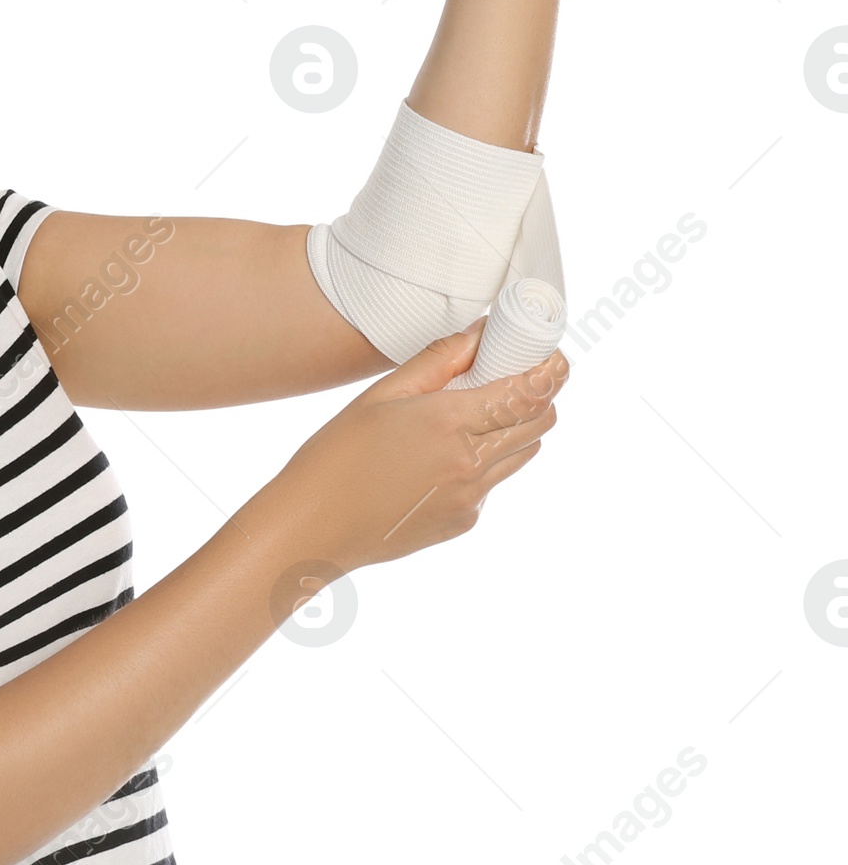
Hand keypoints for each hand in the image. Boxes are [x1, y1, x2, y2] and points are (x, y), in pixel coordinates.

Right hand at [275, 320, 568, 575]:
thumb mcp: (381, 396)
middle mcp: (470, 463)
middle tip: (517, 378)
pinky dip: (481, 464)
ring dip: (515, 428)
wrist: (312, 528)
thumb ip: (437, 361)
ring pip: (522, 453)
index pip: (530, 391)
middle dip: (540, 396)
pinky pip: (491, 484)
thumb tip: (480, 336)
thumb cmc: (335, 457)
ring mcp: (471, 497)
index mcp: (449, 422)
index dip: (551, 370)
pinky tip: (437, 460)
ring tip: (477, 416)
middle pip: (540, 422)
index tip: (553, 356)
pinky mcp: (463, 521)